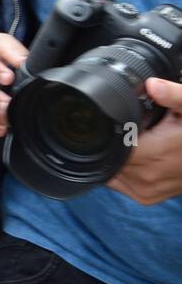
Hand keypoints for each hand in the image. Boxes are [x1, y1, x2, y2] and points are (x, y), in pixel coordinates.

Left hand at [108, 78, 181, 204]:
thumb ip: (175, 96)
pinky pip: (118, 182)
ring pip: (110, 169)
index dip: (110, 129)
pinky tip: (132, 155)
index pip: (110, 143)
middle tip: (132, 129)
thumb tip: (153, 85)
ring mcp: (147, 190)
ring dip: (114, 155)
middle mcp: (147, 177)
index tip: (118, 119)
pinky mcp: (147, 197)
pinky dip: (119, 168)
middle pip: (107, 155)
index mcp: (154, 153)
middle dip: (112, 141)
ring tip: (137, 142)